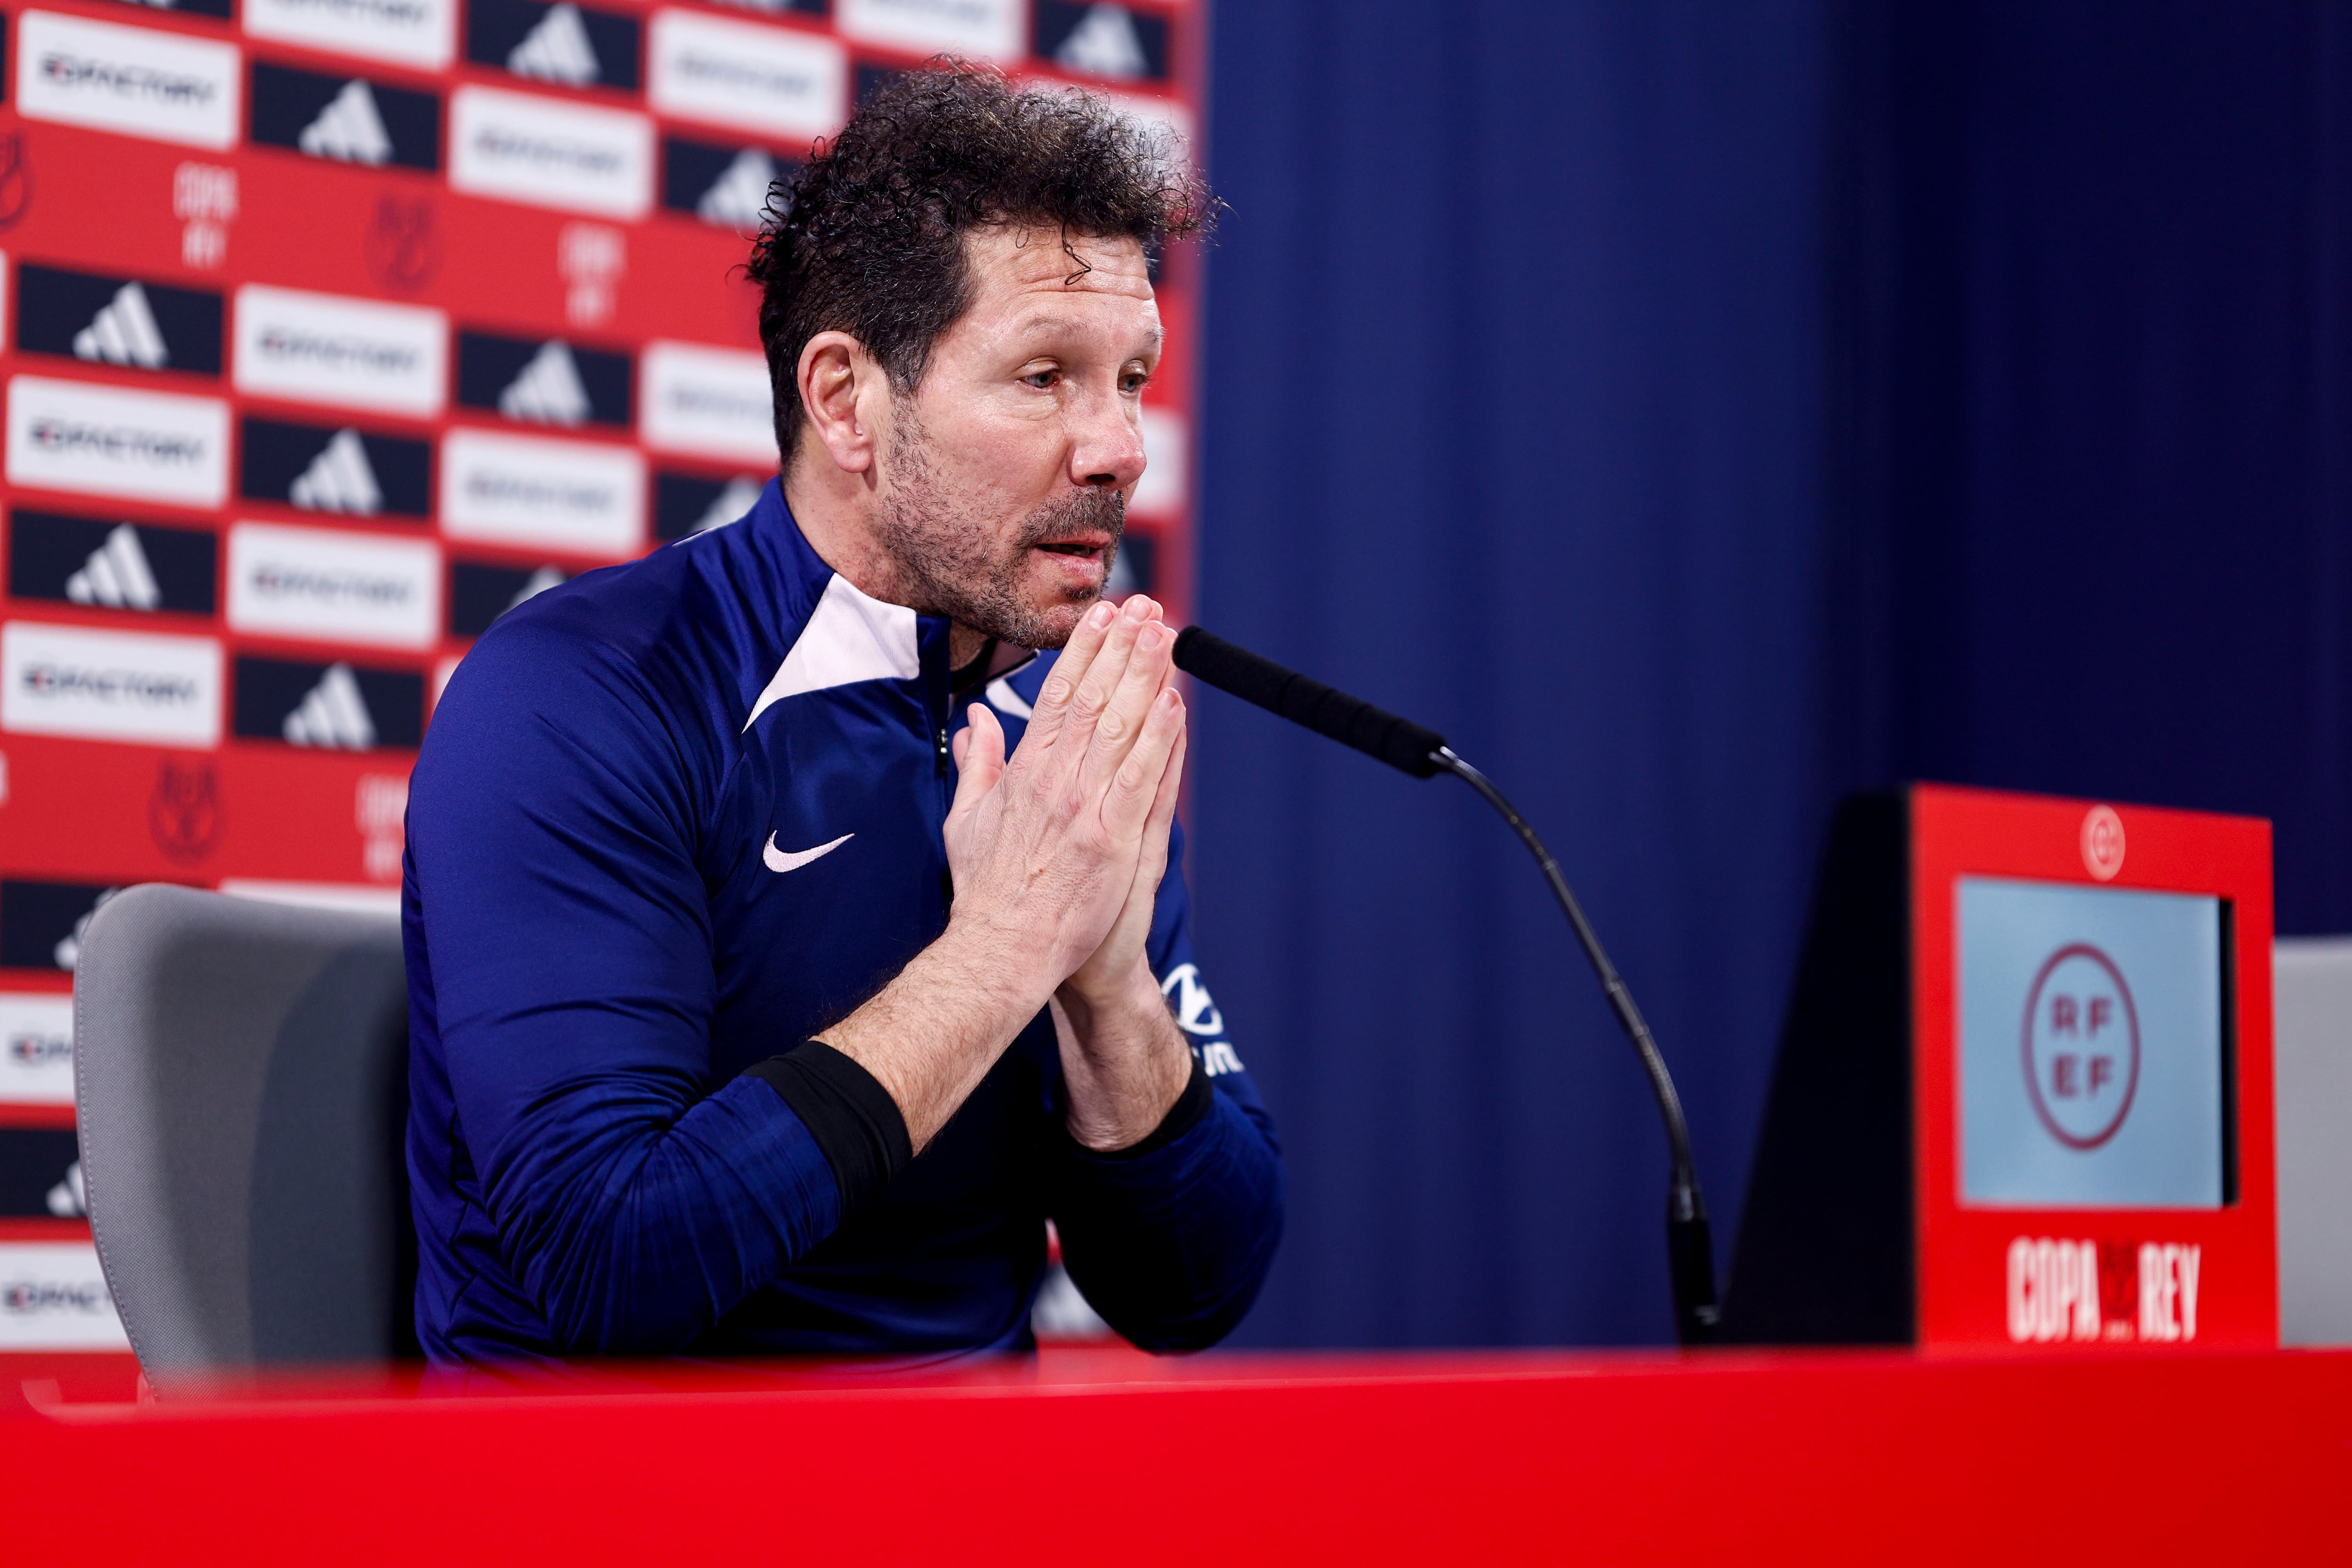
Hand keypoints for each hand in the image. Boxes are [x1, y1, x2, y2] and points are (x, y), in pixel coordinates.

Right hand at [942, 593, 1185, 993]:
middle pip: (1094, 699)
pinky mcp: (1113, 841)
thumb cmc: (985, 893)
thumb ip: (977, 766)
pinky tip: (1175, 703)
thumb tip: (976, 722)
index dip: (1084, 651)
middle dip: (1121, 649)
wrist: (1002, 950)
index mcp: (1023, 773)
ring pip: (1121, 728)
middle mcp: (1056, 782)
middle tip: (1145, 608)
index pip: (1058, 696)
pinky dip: (1160, 739)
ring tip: (1165, 635)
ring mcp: (1086, 810)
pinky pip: (1141, 778)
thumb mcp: (966, 821)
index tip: (1104, 616)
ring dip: (1145, 677)